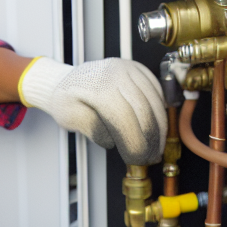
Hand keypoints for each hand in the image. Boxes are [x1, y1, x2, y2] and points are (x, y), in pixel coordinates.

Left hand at [19, 56, 166, 163]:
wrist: (65, 81)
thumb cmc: (66, 100)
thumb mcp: (69, 118)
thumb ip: (92, 129)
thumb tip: (114, 139)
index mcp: (96, 85)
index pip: (123, 118)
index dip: (134, 143)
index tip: (136, 159)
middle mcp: (115, 72)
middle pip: (144, 111)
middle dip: (150, 139)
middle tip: (149, 157)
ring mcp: (129, 68)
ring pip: (155, 101)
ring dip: (160, 128)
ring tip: (156, 147)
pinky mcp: (138, 68)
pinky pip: (157, 92)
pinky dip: (160, 111)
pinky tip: (157, 127)